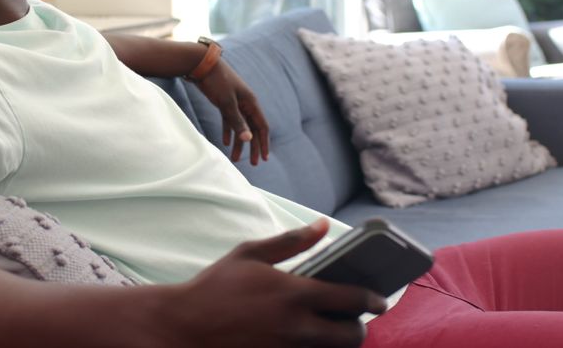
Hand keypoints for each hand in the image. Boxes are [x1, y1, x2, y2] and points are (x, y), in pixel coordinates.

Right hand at [158, 219, 385, 347]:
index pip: (351, 298)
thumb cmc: (215, 287)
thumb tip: (323, 226)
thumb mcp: (250, 254)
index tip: (379, 298)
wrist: (183, 327)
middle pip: (351, 335)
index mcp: (293, 292)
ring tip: (333, 328)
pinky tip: (309, 338)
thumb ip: (291, 241)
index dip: (373, 299)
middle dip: (359, 328)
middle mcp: (296, 326)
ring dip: (339, 342)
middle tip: (355, 318)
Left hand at [193, 61, 269, 164]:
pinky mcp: (224, 101)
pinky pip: (230, 120)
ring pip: (240, 126)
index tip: (264, 158)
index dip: (264, 143)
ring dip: (239, 143)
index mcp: (251, 102)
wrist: (201, 64)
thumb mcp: (227, 103)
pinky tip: (226, 142)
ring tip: (235, 159)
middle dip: (253, 147)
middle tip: (254, 164)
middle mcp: (246, 103)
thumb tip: (248, 139)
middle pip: (253, 129)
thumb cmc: (216, 82)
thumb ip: (237, 122)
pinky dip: (229, 131)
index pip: (262, 127)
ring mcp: (235, 102)